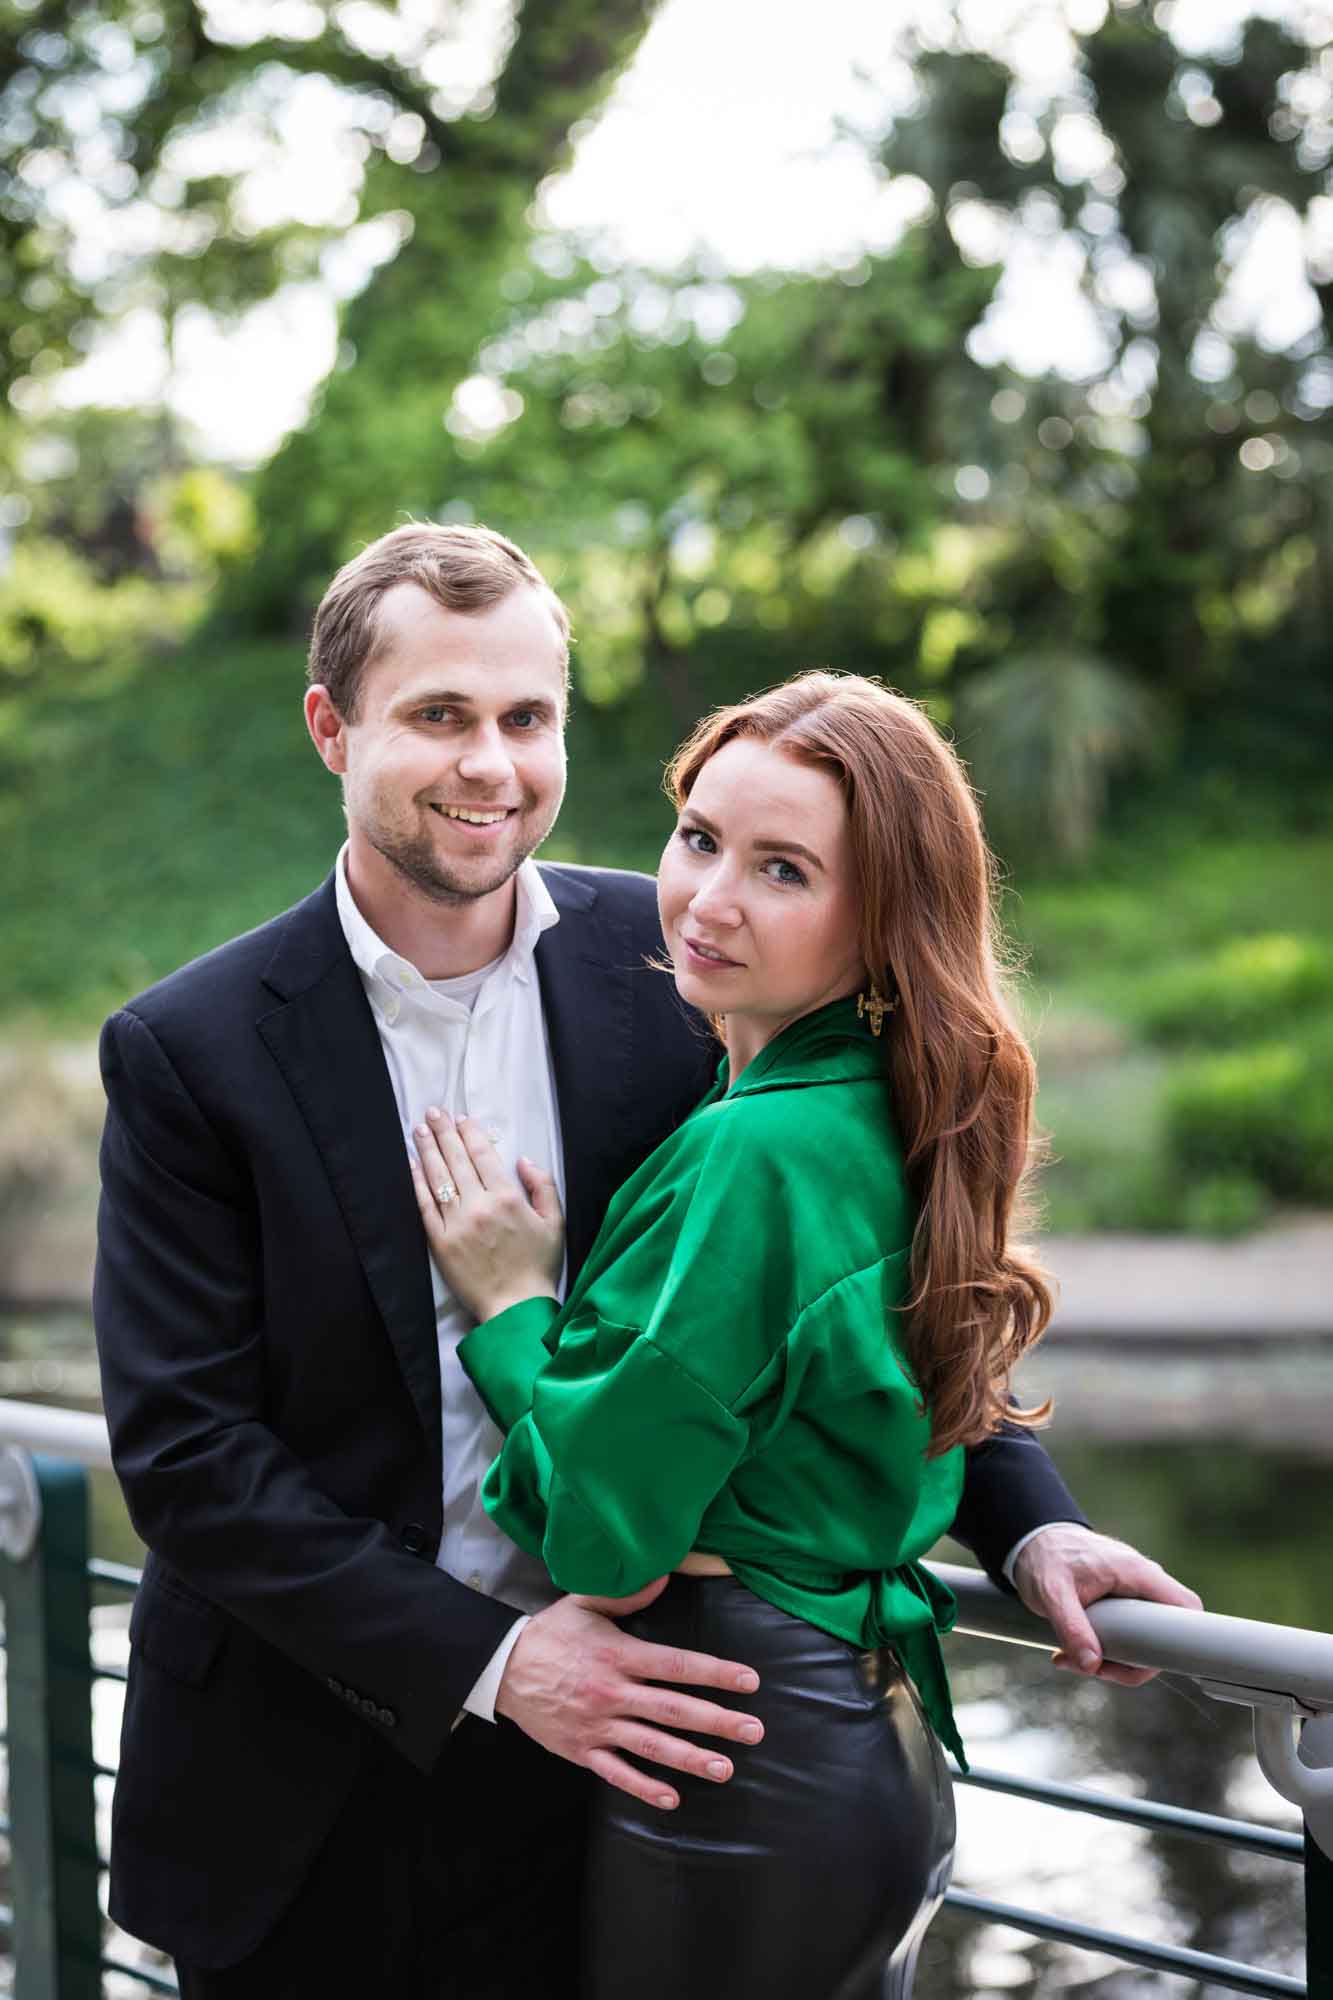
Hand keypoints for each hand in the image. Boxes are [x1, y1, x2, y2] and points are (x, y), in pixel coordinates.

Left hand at [410, 1107, 563, 1320]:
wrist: (516, 1307)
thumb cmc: (538, 1265)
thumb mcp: (555, 1222)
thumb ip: (543, 1185)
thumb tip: (522, 1159)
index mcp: (508, 1198)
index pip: (483, 1155)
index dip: (469, 1133)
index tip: (460, 1118)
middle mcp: (479, 1206)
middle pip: (456, 1160)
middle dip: (443, 1132)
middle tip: (432, 1113)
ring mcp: (457, 1224)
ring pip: (438, 1178)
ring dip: (427, 1151)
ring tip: (418, 1130)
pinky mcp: (440, 1242)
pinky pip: (425, 1207)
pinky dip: (418, 1184)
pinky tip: (413, 1166)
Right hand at [495, 1578, 764, 1811]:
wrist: (503, 1668)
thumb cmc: (551, 1633)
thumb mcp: (585, 1602)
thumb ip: (628, 1593)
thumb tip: (664, 1574)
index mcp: (619, 1654)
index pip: (677, 1664)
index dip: (715, 1672)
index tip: (749, 1681)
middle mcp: (613, 1692)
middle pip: (673, 1709)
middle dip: (717, 1721)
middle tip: (754, 1730)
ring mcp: (598, 1725)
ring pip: (651, 1745)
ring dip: (690, 1758)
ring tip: (725, 1768)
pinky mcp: (582, 1750)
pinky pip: (616, 1773)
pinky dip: (644, 1788)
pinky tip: (672, 1798)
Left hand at [1012, 1523, 1202, 1686]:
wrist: (1030, 1540)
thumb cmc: (1044, 1557)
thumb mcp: (1052, 1594)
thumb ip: (1072, 1628)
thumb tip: (1092, 1665)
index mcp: (1137, 1572)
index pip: (1186, 1607)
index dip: (1181, 1641)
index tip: (1141, 1664)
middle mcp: (1142, 1581)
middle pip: (1163, 1634)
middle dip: (1130, 1662)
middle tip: (1093, 1668)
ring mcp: (1132, 1591)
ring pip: (1141, 1639)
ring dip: (1109, 1659)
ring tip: (1067, 1658)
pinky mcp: (1119, 1602)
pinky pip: (1125, 1634)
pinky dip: (1101, 1648)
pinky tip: (1069, 1652)